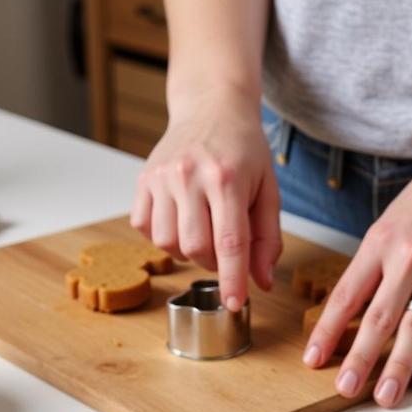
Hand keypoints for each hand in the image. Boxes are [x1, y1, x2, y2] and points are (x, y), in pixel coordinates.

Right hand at [131, 92, 281, 310]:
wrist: (211, 107)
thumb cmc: (244, 151)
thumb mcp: (268, 191)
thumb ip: (267, 239)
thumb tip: (262, 282)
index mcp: (227, 177)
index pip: (230, 242)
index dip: (232, 280)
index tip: (234, 305)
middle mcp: (190, 174)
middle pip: (196, 248)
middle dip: (213, 263)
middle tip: (224, 248)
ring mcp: (161, 176)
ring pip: (167, 243)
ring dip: (187, 251)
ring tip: (202, 231)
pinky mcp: (142, 179)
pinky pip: (145, 228)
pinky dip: (163, 236)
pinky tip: (180, 221)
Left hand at [303, 132, 411, 406]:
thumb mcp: (392, 220)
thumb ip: (374, 263)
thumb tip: (354, 306)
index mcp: (381, 242)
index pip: (347, 294)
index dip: (328, 330)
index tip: (313, 358)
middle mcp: (410, 259)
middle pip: (379, 318)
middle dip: (359, 358)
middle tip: (344, 388)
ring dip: (398, 367)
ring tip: (385, 397)